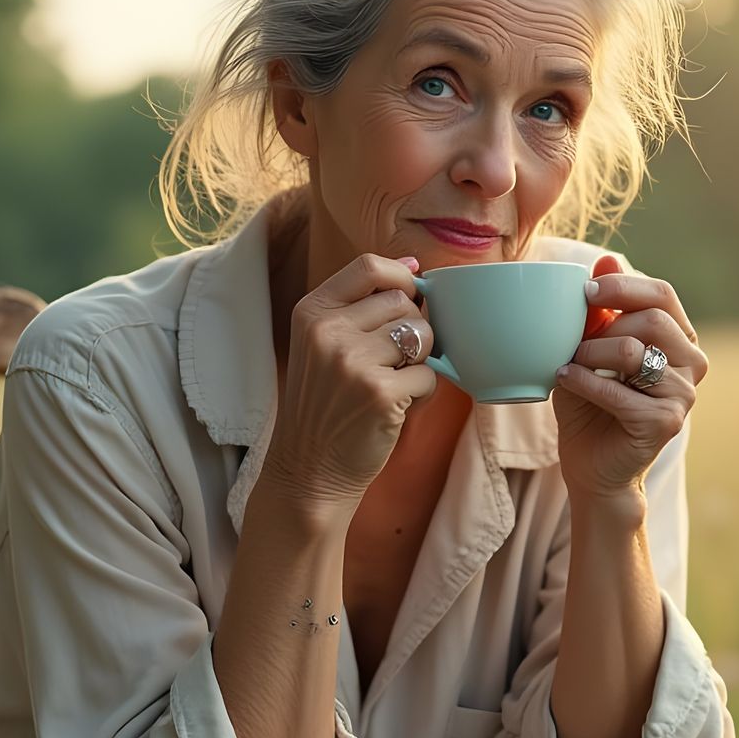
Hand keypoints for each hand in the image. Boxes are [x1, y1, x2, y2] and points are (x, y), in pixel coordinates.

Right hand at [261, 253, 436, 524]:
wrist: (307, 471)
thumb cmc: (324, 407)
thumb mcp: (321, 347)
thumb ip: (360, 307)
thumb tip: (415, 266)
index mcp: (311, 312)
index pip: (370, 266)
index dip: (401, 278)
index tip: (408, 298)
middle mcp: (328, 331)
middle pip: (404, 303)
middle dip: (412, 332)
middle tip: (391, 364)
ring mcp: (353, 361)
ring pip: (422, 336)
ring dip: (420, 362)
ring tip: (394, 385)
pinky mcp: (381, 393)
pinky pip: (430, 376)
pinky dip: (423, 395)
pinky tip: (397, 409)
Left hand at [551, 253, 707, 503]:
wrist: (591, 466)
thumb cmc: (590, 405)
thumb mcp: (589, 350)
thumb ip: (601, 311)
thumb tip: (606, 259)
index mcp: (679, 338)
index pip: (663, 294)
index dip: (624, 286)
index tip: (585, 292)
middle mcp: (691, 363)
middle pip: (653, 319)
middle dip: (604, 326)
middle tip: (572, 341)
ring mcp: (683, 394)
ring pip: (636, 352)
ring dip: (592, 354)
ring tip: (568, 363)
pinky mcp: (666, 422)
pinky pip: (620, 392)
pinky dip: (584, 382)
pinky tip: (564, 380)